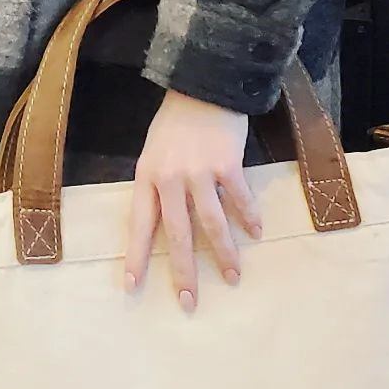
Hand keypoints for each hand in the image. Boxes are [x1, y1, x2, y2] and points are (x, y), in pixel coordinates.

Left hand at [125, 91, 262, 312]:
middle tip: (189, 302)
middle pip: (177, 234)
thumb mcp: (154, 153)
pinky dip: (249, 218)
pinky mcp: (228, 164)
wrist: (203, 85)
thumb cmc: (176, 122)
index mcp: (147, 176)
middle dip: (183, 272)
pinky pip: (239, 199)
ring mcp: (199, 172)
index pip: (139, 225)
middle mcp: (170, 178)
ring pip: (212, 224)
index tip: (132, 287)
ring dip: (223, 254)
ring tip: (232, 277)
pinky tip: (256, 233)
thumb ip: (159, 186)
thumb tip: (169, 223)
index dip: (136, 257)